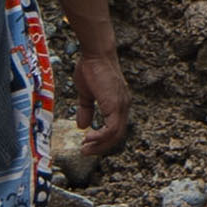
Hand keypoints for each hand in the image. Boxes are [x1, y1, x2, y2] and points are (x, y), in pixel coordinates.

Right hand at [72, 44, 131, 159]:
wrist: (96, 55)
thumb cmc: (92, 70)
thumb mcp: (87, 94)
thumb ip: (86, 110)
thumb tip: (83, 126)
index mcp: (118, 105)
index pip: (115, 129)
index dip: (103, 140)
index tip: (87, 144)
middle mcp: (123, 107)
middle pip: (117, 136)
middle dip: (101, 147)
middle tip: (85, 151)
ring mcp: (121, 106)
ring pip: (116, 134)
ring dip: (100, 144)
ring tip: (86, 147)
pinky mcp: (115, 104)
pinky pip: (112, 128)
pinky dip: (101, 137)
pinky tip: (89, 137)